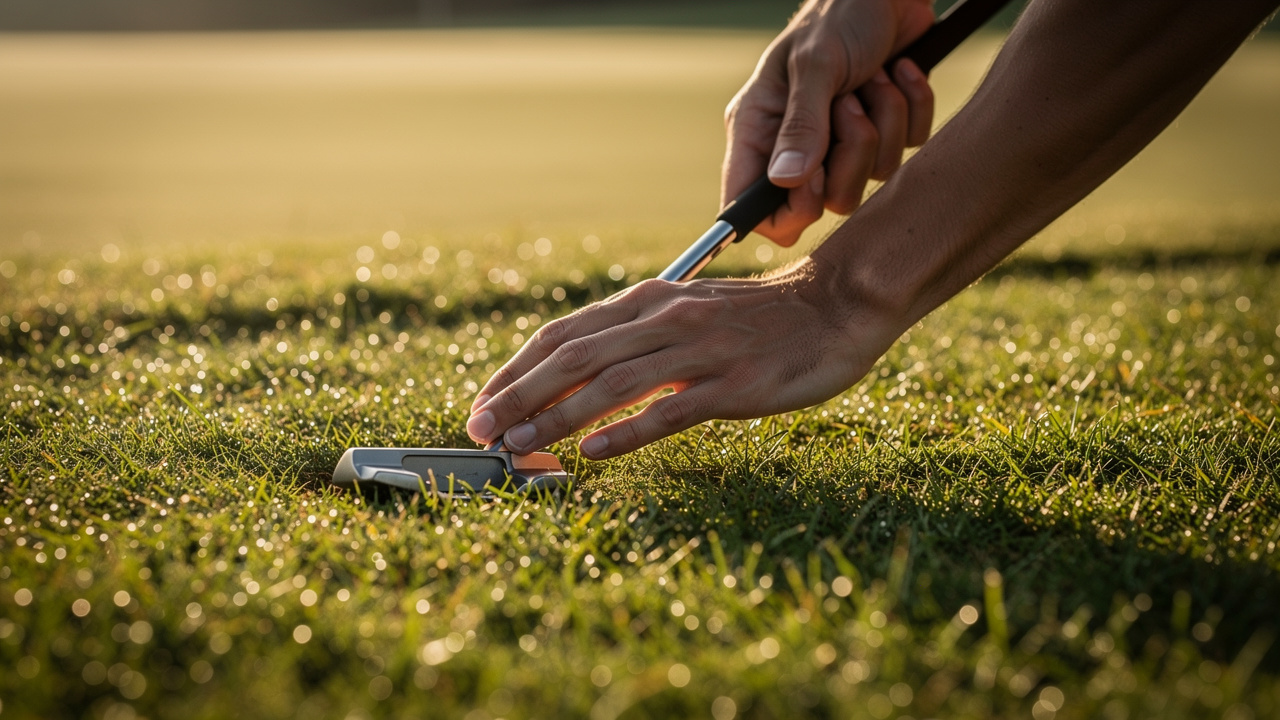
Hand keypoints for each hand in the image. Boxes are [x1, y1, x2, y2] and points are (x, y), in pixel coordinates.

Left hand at [465, 260, 902, 458]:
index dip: (515, 370)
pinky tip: (594, 454)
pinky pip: (671, 409)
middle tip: (479, 431)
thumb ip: (636, 340)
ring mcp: (698, 350)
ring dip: (557, 418)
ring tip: (519, 448)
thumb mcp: (686, 315)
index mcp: (647, 301)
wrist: (834, 307)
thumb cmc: (757, 320)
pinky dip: (627, 432)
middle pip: (574, 357)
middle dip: (518, 395)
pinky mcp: (732, 384)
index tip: (482, 404)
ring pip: (611, 383)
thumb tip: (577, 381)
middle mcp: (664, 319)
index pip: (563, 334)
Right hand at [723, 0, 935, 246]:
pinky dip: (910, 108)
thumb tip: (786, 182)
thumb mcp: (815, 64)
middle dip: (850, 155)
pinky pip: (906, 151)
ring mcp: (840, 142)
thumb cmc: (839, 15)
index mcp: (759, 131)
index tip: (812, 181)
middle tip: (848, 106)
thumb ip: (802, 125)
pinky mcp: (882, 131)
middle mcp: (794, 144)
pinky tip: (897, 73)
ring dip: (884, 123)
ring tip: (873, 79)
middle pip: (825, 202)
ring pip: (870, 178)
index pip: (754, 209)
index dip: (785, 212)